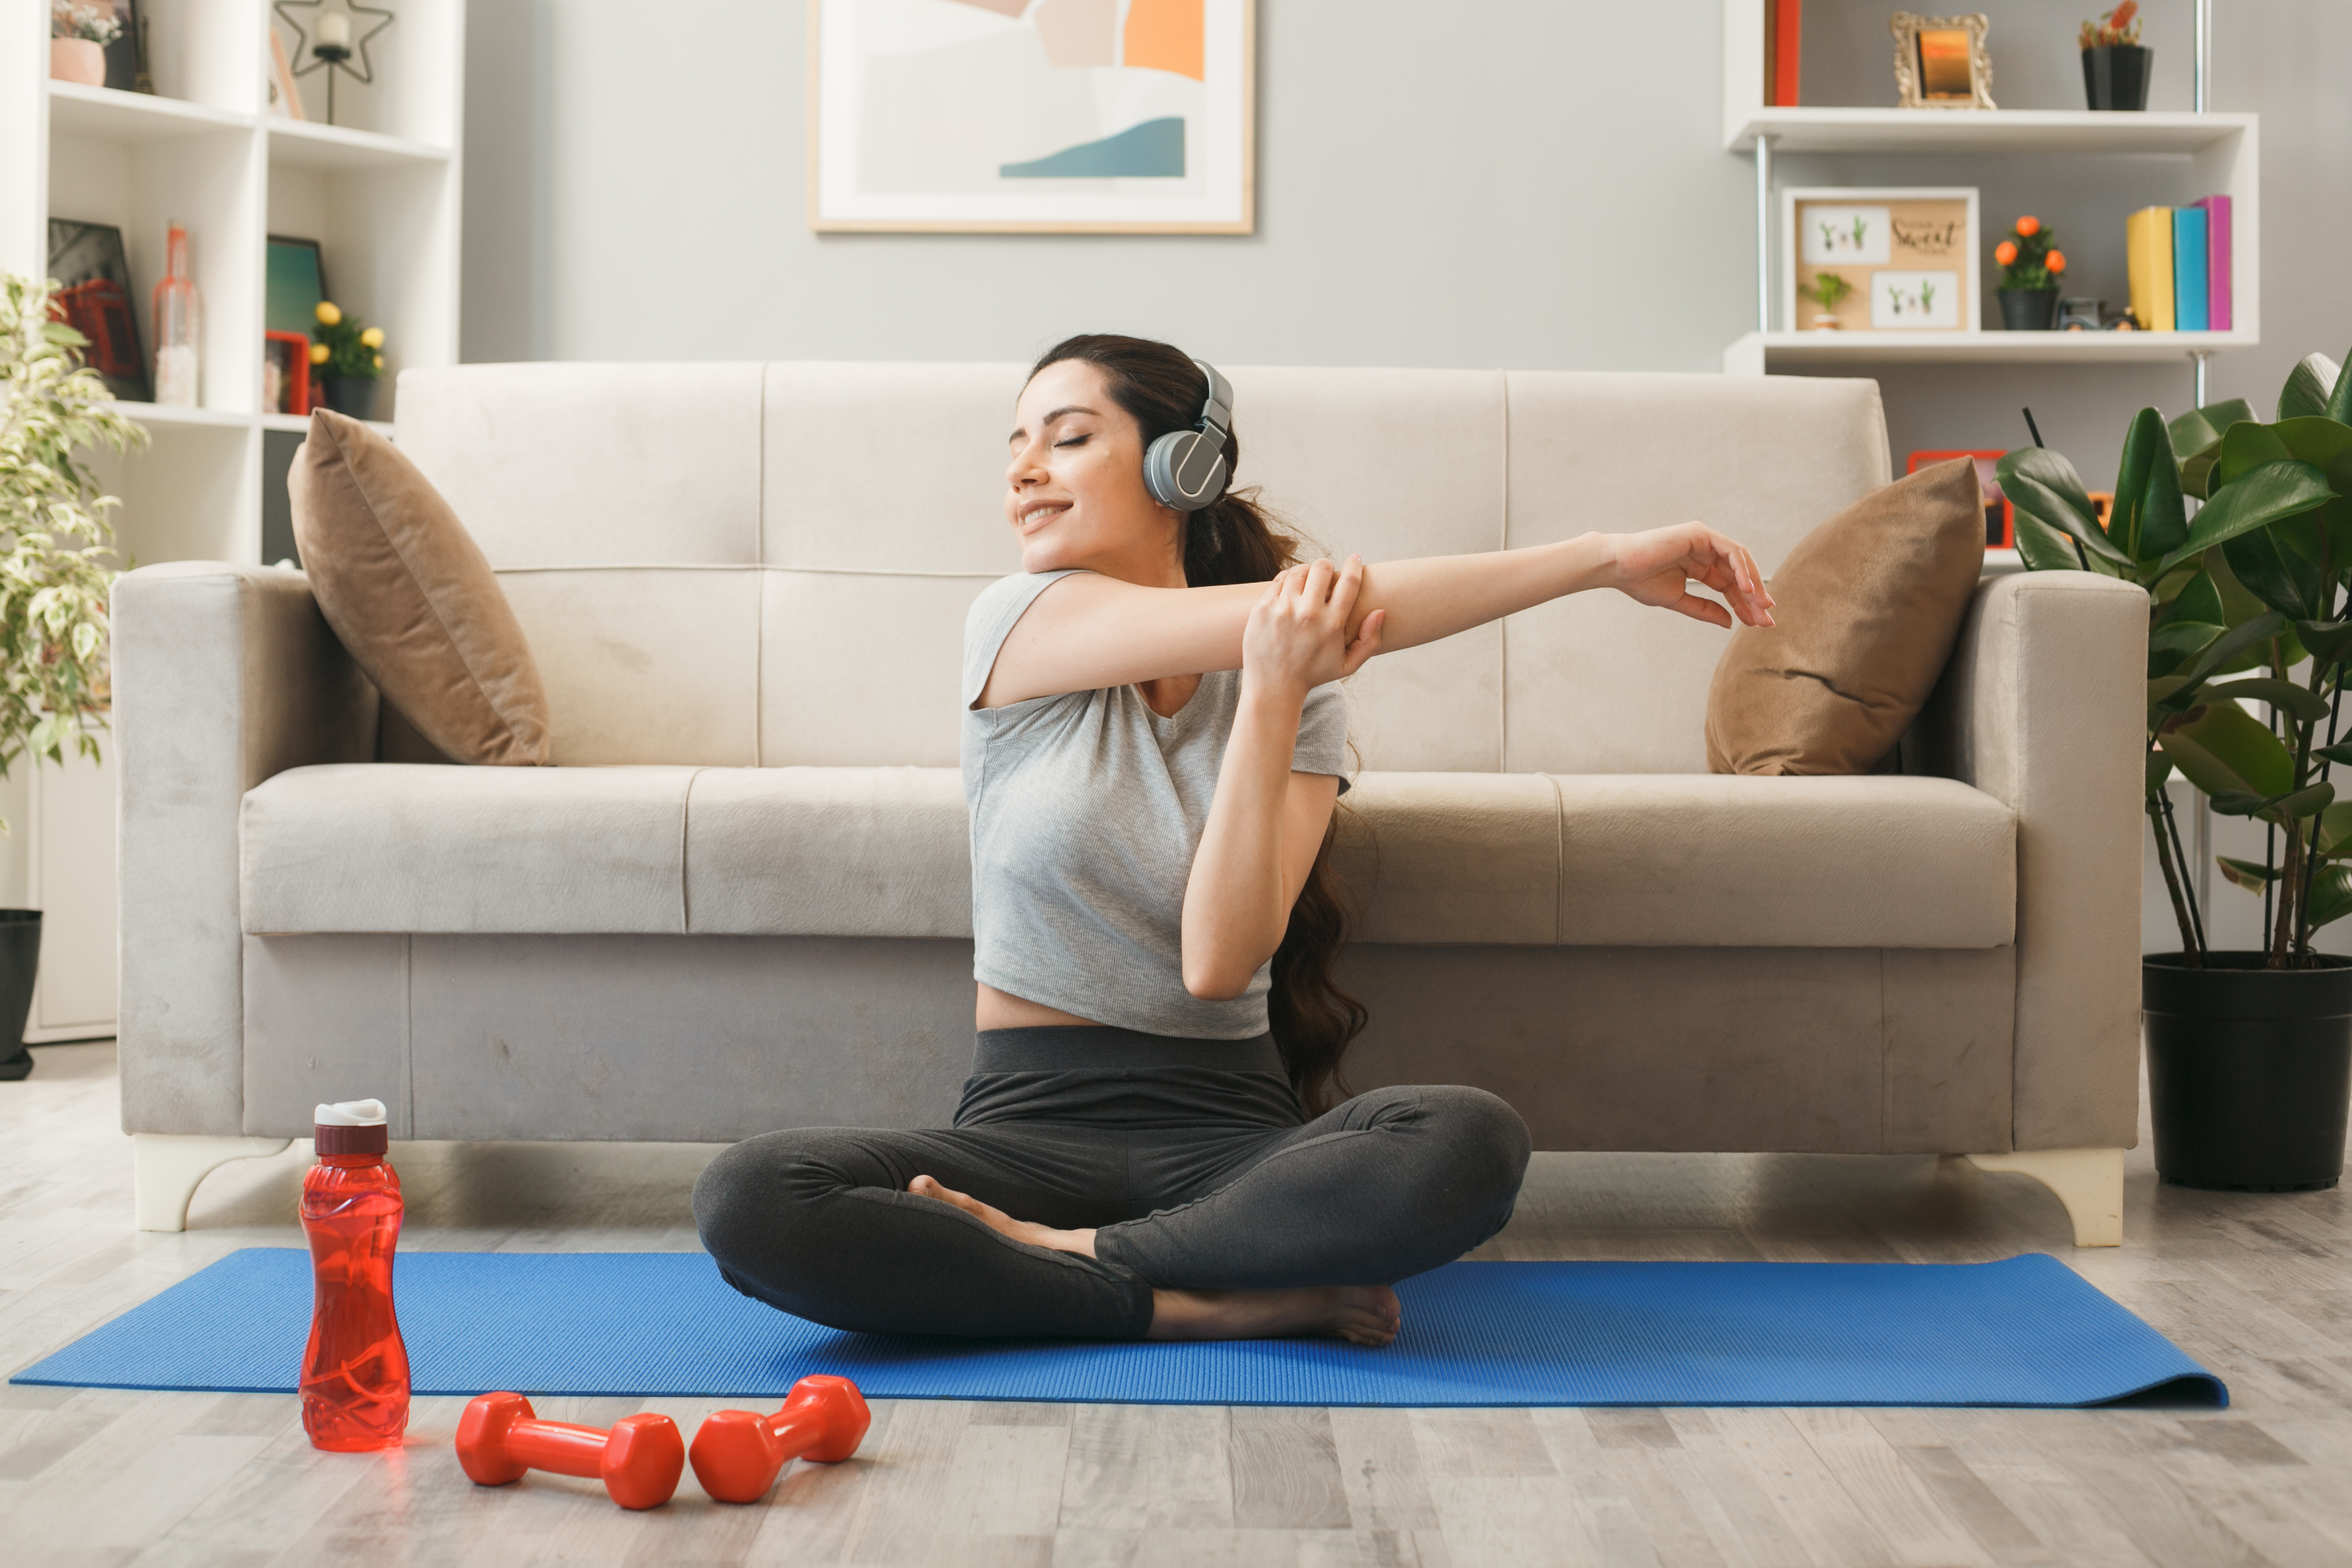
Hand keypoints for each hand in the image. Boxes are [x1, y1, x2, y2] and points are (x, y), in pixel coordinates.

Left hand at [1241, 556, 1385, 700]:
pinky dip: (1287, 581)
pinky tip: (1291, 590)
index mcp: (1332, 625)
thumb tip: (1380, 611)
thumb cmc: (1313, 674)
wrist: (1273, 687)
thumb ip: (1370, 640)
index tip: (1355, 559)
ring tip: (1308, 583)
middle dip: (1327, 567)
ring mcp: (1282, 609)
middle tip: (1326, 576)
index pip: (1349, 582)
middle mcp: (1308, 614)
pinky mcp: (1263, 608)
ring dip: (1306, 573)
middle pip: (1322, 568)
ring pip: (1298, 571)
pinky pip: (1279, 580)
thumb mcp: (1347, 665)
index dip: (1354, 565)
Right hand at [1604, 523, 1775, 628]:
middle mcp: (1705, 551)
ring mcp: (1704, 540)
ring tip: (1761, 606)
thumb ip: (1704, 609)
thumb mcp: (1679, 601)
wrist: (1619, 568)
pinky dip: (1741, 568)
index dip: (1745, 605)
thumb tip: (1730, 623)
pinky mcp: (1700, 533)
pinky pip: (1730, 550)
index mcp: (1700, 565)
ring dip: (1753, 584)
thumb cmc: (1641, 582)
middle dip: (1754, 597)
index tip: (1758, 623)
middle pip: (1739, 574)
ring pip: (1740, 560)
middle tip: (1767, 619)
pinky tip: (1746, 589)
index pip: (1730, 585)